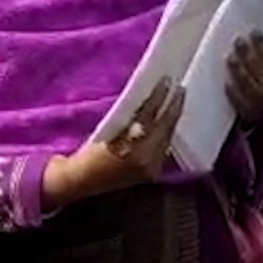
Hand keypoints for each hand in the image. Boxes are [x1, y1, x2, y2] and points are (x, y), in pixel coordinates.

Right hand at [42, 77, 184, 209]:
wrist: (82, 182)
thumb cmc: (90, 152)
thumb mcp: (109, 128)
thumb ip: (130, 116)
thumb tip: (149, 97)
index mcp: (130, 143)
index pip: (149, 114)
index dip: (159, 96)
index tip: (167, 80)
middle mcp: (145, 157)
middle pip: (165, 126)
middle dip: (174, 106)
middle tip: (180, 88)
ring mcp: (151, 166)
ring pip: (168, 137)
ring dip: (173, 119)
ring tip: (177, 101)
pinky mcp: (153, 172)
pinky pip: (164, 148)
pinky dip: (167, 133)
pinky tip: (169, 121)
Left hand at [227, 33, 262, 128]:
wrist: (262, 129)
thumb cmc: (261, 101)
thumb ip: (260, 67)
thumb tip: (249, 44)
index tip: (255, 32)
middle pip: (260, 70)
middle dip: (249, 54)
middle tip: (238, 40)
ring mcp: (259, 106)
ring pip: (250, 85)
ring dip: (240, 71)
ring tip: (230, 58)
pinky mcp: (247, 117)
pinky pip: (240, 104)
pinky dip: (234, 93)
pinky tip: (226, 84)